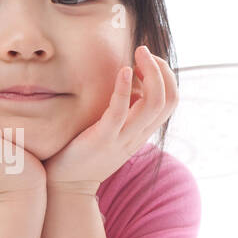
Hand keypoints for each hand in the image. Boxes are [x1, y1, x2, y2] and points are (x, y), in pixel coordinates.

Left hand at [42, 45, 178, 195]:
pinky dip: (125, 88)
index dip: (167, 76)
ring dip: (151, 73)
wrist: (66, 185)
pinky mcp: (102, 139)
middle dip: (162, 70)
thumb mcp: (113, 131)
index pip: (171, 101)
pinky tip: (123, 70)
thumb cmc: (84, 152)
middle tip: (144, 51)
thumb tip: (130, 83)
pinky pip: (120, 112)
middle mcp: (138, 135)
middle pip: (168, 99)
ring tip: (139, 54)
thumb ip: (124, 112)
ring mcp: (122, 138)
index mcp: (142, 132)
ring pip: (153, 104)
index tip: (149, 61)